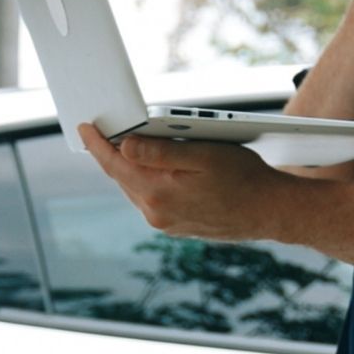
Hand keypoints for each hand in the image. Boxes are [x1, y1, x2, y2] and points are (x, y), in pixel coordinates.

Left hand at [79, 123, 290, 240]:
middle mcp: (156, 212)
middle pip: (122, 176)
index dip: (97, 144)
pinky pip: (149, 198)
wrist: (268, 211)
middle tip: (103, 131)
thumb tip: (125, 145)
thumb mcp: (204, 154)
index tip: (85, 128)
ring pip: (135, 188)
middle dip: (111, 153)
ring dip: (130, 167)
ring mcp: (164, 222)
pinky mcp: (173, 225)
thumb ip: (161, 151)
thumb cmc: (243, 178)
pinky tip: (153, 168)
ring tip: (127, 145)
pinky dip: (146, 180)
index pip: (115, 165)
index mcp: (158, 192)